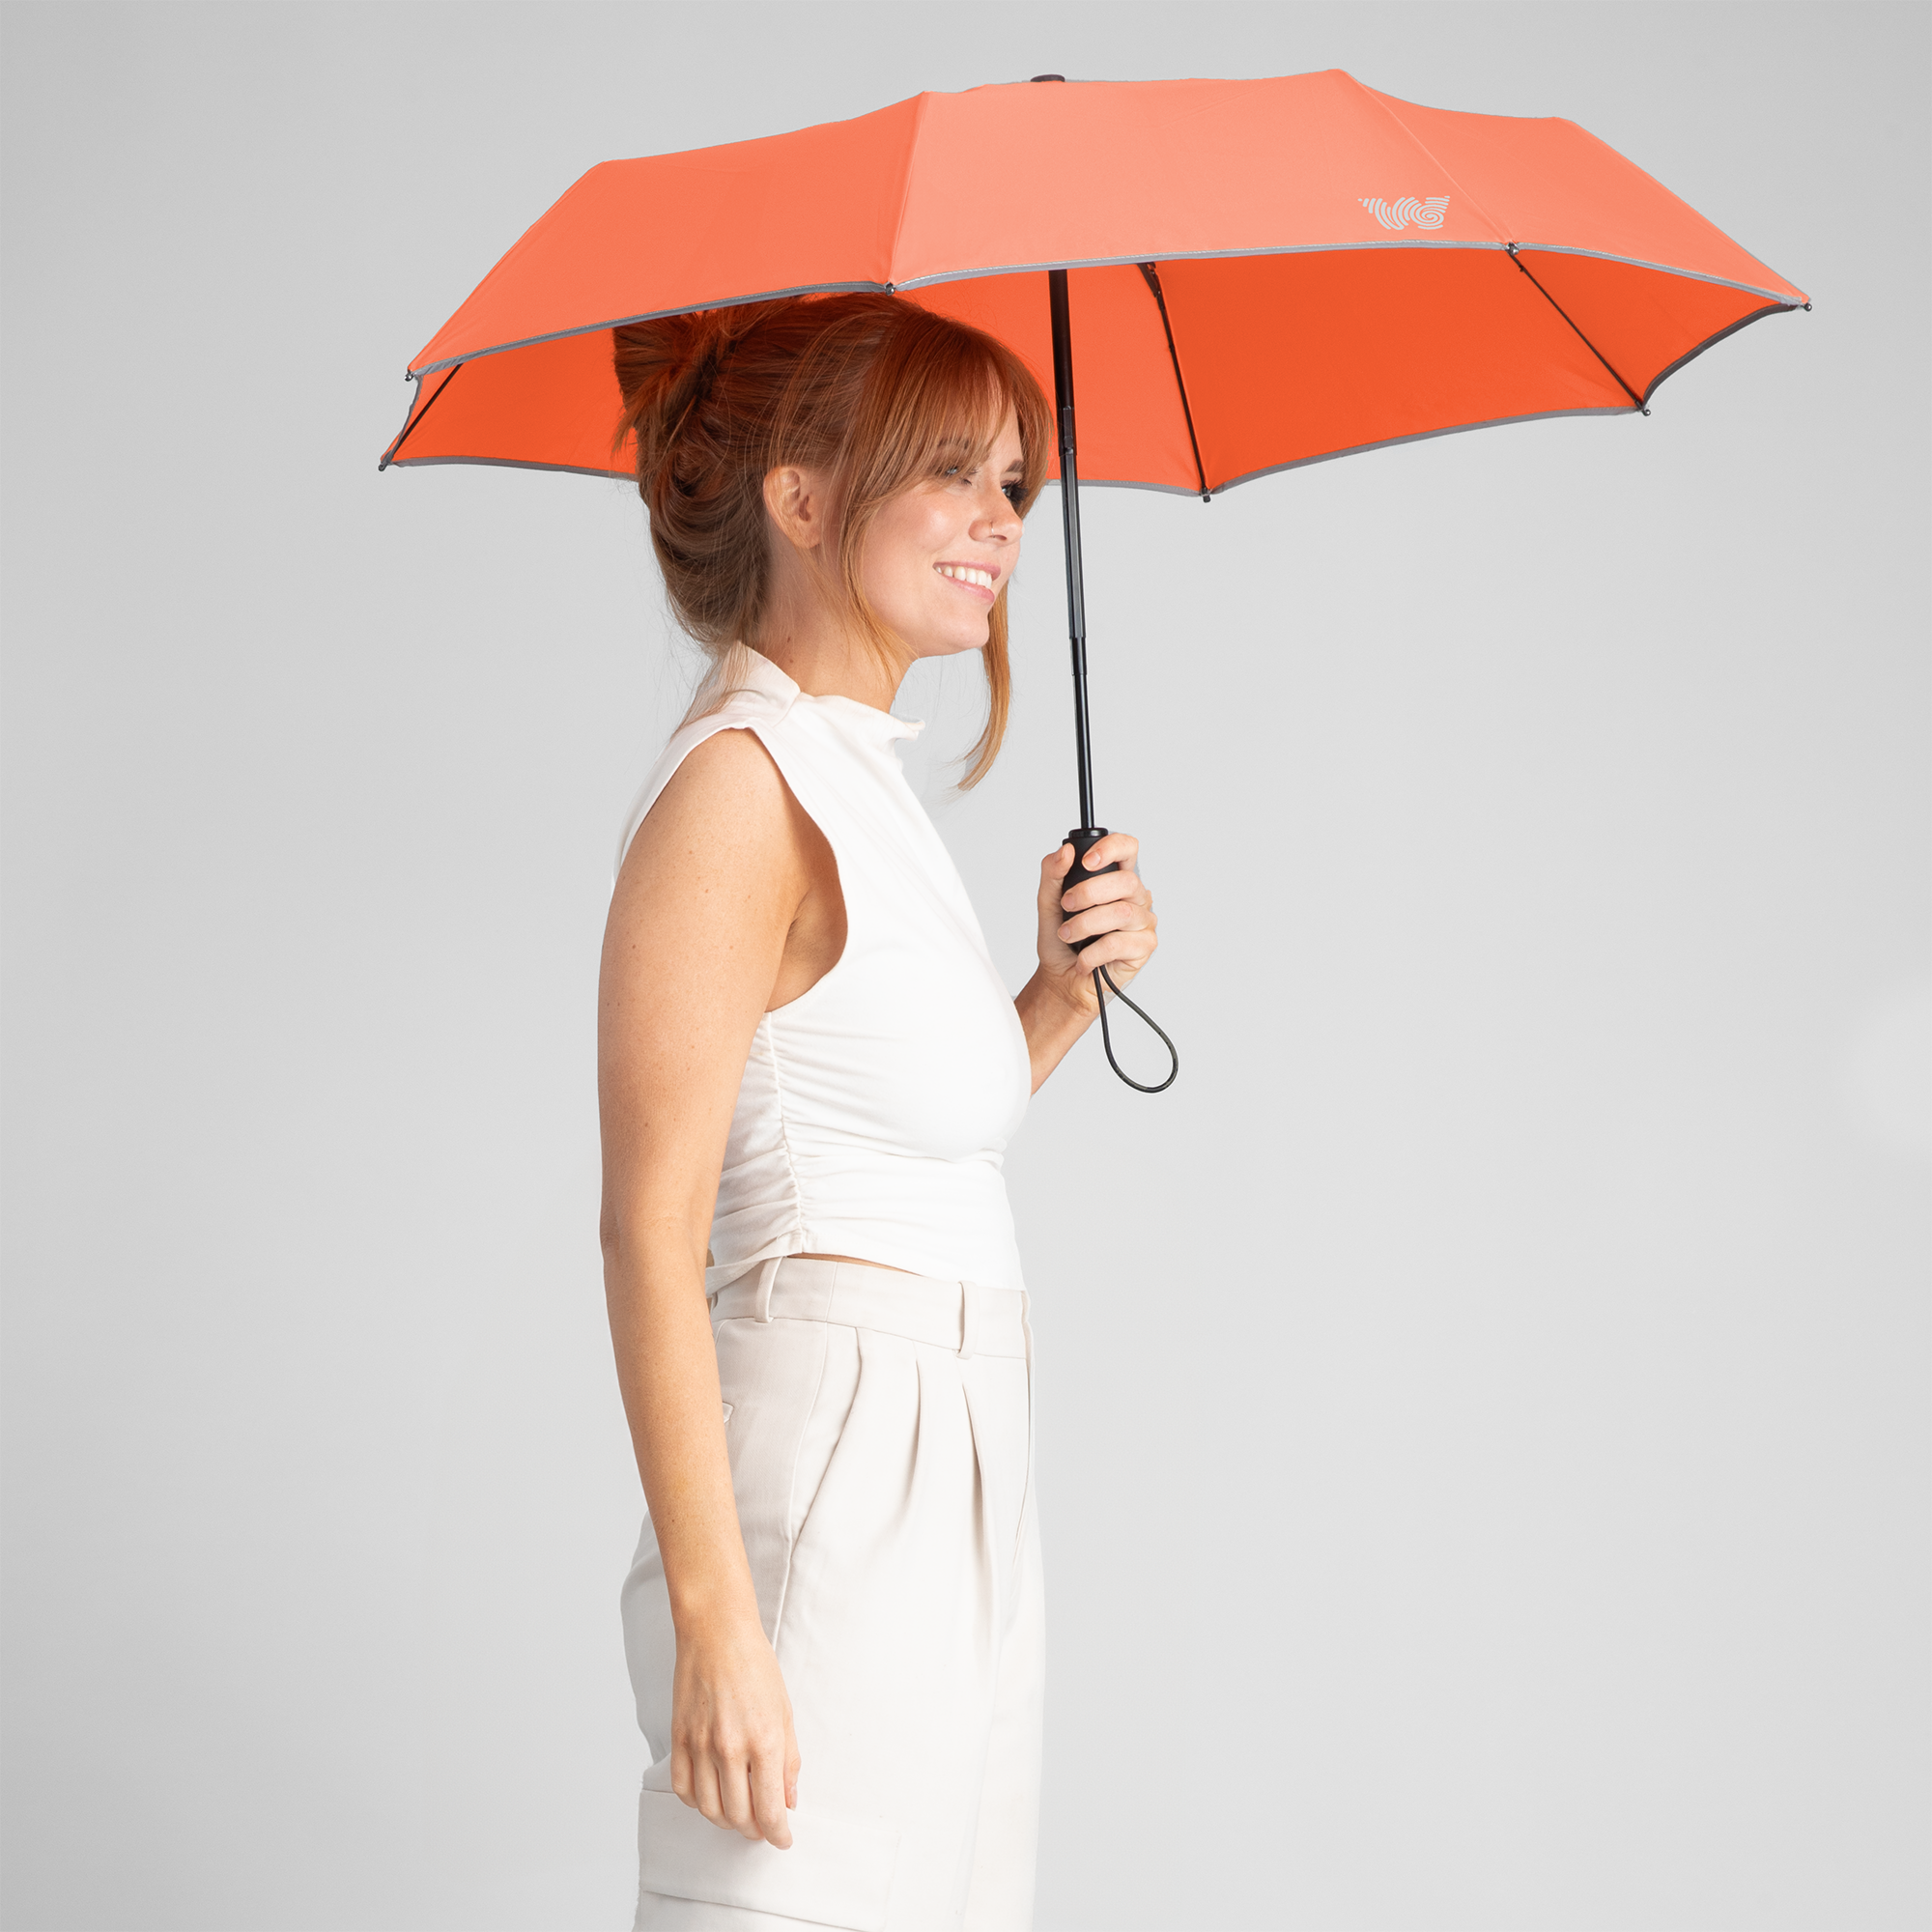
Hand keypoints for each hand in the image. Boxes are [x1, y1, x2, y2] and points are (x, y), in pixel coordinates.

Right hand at [669, 1613, 800, 1848]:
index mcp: (765, 1741)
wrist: (717, 1634)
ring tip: (738, 1814)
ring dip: (726, 1821)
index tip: (782, 1839)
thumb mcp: (785, 1712)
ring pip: (710, 1810)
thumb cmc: (755, 1666)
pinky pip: (683, 1789)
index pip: (769, 1810)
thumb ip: (789, 1761)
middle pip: (739, 1817)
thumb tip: (788, 1800)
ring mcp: (701, 1745)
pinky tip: (710, 1795)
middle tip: (762, 1826)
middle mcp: (731, 1748)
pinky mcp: (679, 1739)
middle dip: (754, 1830)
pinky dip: (696, 1802)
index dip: (777, 1834)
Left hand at [1035, 832, 1158, 1014]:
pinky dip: (1093, 952)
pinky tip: (1083, 959)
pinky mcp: (1144, 947)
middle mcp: (1135, 897)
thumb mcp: (1048, 903)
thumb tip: (1064, 852)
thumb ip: (1053, 874)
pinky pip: (1120, 943)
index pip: (1127, 848)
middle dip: (1089, 893)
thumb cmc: (1061, 941)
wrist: (1061, 979)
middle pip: (1126, 881)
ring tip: (1068, 935)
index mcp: (1115, 879)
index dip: (1112, 848)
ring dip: (1086, 924)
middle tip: (1067, 906)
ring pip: (1124, 913)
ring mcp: (1143, 922)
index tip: (1087, 861)